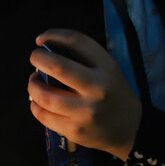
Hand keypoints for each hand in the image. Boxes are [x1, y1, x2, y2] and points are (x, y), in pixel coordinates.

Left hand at [27, 29, 142, 160]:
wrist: (131, 129)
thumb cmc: (113, 94)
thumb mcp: (108, 70)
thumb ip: (83, 58)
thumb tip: (47, 46)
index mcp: (107, 68)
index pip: (77, 42)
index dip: (54, 35)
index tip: (40, 40)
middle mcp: (97, 88)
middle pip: (58, 67)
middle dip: (38, 58)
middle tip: (35, 58)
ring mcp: (85, 112)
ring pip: (45, 95)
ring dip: (33, 85)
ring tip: (34, 82)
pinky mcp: (75, 131)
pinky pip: (44, 116)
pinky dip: (35, 105)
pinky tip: (38, 101)